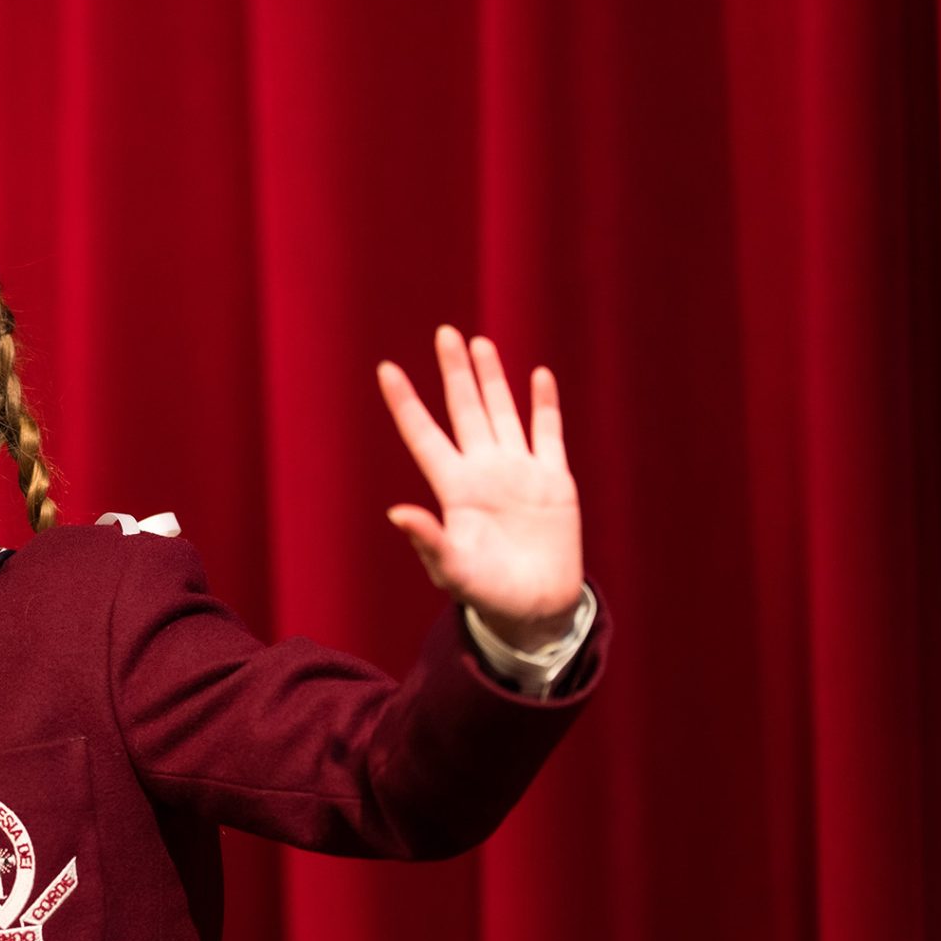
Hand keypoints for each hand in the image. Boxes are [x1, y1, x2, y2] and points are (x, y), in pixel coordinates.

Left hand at [376, 325, 584, 647]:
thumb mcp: (450, 569)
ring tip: (479, 343)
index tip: (386, 368)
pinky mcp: (554, 480)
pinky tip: (538, 376)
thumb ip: (427, 540)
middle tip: (445, 332)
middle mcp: (483, 471)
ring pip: (503, 412)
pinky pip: (548, 434)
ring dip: (493, 379)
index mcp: (454, 489)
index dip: (406, 402)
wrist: (534, 608)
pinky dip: (545, 405)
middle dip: (455, 372)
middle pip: (465, 410)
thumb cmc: (485, 594)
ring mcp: (519, 472)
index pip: (424, 435)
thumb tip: (395, 513)